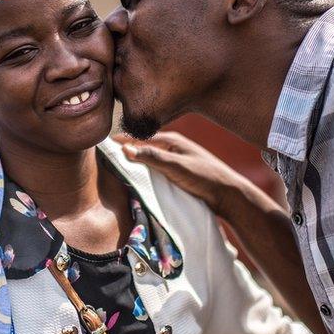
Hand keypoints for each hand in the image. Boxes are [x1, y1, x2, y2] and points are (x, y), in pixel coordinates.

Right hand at [114, 131, 268, 216]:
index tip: (104, 142)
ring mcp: (178, 159)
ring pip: (151, 156)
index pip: (140, 138)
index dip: (122, 140)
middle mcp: (174, 147)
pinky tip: (142, 174)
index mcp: (172, 140)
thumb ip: (152, 157)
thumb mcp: (176, 167)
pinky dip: (146, 167)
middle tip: (107, 152)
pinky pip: (157, 166)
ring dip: (137, 158)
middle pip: (144, 145)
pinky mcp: (181, 171)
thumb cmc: (204, 178)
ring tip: (119, 162)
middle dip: (127, 148)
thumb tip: (125, 149)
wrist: (229, 195)